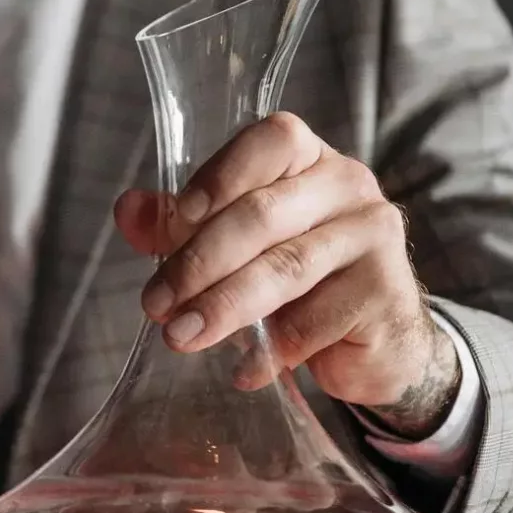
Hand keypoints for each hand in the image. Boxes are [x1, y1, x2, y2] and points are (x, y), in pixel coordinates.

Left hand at [112, 111, 459, 436]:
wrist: (379, 337)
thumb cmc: (299, 277)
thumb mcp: (236, 244)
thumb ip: (181, 224)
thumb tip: (126, 209)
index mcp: (309, 158)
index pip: (272, 140)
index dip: (222, 174)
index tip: (178, 217)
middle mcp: (349, 185)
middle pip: (264, 213)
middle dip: (199, 261)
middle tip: (157, 304)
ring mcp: (374, 237)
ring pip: (286, 268)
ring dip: (224, 307)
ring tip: (181, 337)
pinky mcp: (386, 294)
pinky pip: (314, 322)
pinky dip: (270, 352)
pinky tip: (243, 371)